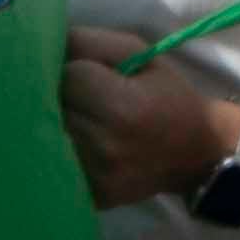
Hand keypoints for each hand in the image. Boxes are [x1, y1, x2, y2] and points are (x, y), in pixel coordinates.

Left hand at [60, 32, 235, 210]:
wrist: (196, 156)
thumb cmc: (167, 97)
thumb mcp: (139, 54)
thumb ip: (90, 43)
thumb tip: (43, 44)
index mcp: (122, 108)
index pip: (69, 75)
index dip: (78, 70)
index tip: (94, 77)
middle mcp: (105, 146)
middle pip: (53, 106)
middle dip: (63, 96)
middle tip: (84, 99)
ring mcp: (96, 177)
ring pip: (49, 136)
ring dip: (58, 124)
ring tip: (82, 121)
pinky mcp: (91, 196)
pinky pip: (59, 164)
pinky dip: (63, 151)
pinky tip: (83, 145)